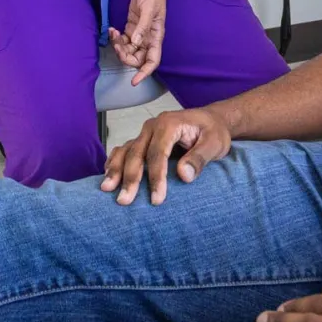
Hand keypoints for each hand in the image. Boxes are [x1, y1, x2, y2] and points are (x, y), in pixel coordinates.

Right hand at [99, 107, 231, 206]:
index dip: (156, 177)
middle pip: (137, 153)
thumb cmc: (214, 132)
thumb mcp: (215, 144)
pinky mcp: (143, 140)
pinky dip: (114, 161)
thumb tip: (184, 175)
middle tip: (124, 200)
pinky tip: (107, 175)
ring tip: (106, 189)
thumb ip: (200, 158)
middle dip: (130, 178)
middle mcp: (153, 126)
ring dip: (115, 170)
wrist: (212, 120)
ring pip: (126, 151)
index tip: (156, 199)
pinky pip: (125, 149)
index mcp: (169, 124)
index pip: (157, 153)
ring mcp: (146, 132)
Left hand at [110, 0, 172, 85]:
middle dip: (125, 56)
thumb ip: (142, 27)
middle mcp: (148, 39)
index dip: (144, 73)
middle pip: (137, 58)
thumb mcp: (148, 10)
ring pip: (128, 50)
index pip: (152, 61)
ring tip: (113, 33)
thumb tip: (135, 42)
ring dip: (119, 46)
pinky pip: (123, 40)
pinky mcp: (132, 28)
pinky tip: (113, 29)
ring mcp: (139, 34)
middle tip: (117, 45)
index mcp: (156, 37)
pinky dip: (116, 38)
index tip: (134, 81)